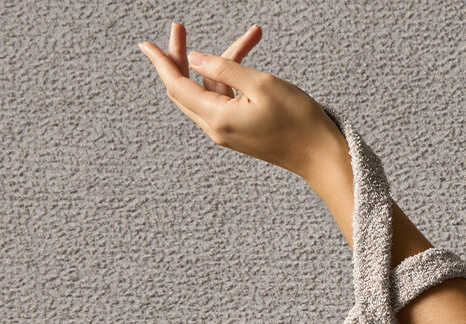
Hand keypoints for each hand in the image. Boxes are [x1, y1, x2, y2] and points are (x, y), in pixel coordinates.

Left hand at [138, 23, 343, 179]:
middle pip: (185, 89)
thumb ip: (225, 69)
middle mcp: (216, 128)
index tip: (145, 44)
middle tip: (179, 28)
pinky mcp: (239, 130)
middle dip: (180, 58)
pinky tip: (249, 56)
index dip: (161, 62)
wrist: (319, 154)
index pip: (178, 86)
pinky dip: (232, 76)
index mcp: (217, 118)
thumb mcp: (261, 84)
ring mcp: (227, 131)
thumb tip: (195, 59)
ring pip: (209, 90)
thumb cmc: (297, 120)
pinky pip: (225, 98)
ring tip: (251, 37)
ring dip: (222, 62)